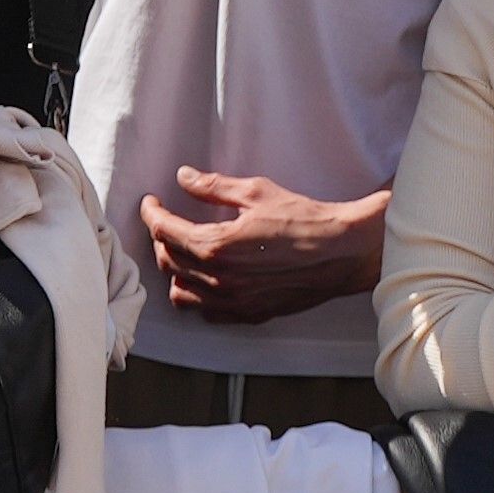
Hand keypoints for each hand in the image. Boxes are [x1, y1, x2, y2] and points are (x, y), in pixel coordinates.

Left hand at [139, 167, 388, 319]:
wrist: (341, 251)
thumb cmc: (303, 218)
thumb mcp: (256, 192)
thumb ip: (214, 187)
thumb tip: (185, 178)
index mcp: (216, 246)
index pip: (165, 232)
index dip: (152, 214)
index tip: (152, 203)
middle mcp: (219, 279)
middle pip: (168, 262)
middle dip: (161, 239)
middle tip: (167, 222)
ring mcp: (233, 302)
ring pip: (181, 293)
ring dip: (175, 271)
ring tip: (183, 252)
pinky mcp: (249, 314)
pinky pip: (207, 312)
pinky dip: (198, 295)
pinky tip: (206, 278)